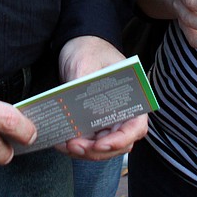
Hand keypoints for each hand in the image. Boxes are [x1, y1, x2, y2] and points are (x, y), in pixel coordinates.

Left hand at [56, 35, 148, 160]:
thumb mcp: (86, 62)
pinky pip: (88, 140)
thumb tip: (84, 112)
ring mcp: (107, 119)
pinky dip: (76, 145)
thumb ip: (86, 86)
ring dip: (85, 151)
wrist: (77, 44)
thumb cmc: (89, 49)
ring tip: (65, 144)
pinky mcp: (92, 122)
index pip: (135, 127)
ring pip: (102, 147)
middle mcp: (122, 112)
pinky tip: (61, 141)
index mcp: (132, 96)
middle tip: (74, 145)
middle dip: (97, 150)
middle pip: (118, 143)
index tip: (100, 144)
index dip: (120, 140)